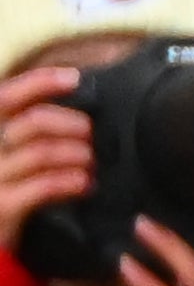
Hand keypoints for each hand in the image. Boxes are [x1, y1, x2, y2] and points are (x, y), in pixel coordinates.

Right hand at [0, 67, 93, 251]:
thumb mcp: (14, 157)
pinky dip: (70, 182)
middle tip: (92, 135)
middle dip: (71, 124)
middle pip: (31, 123)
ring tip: (92, 163)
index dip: (38, 83)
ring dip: (77, 154)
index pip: (4, 96)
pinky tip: (85, 184)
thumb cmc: (6, 194)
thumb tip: (75, 106)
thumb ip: (31, 133)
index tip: (74, 78)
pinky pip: (42, 186)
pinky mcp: (1, 207)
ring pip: (41, 153)